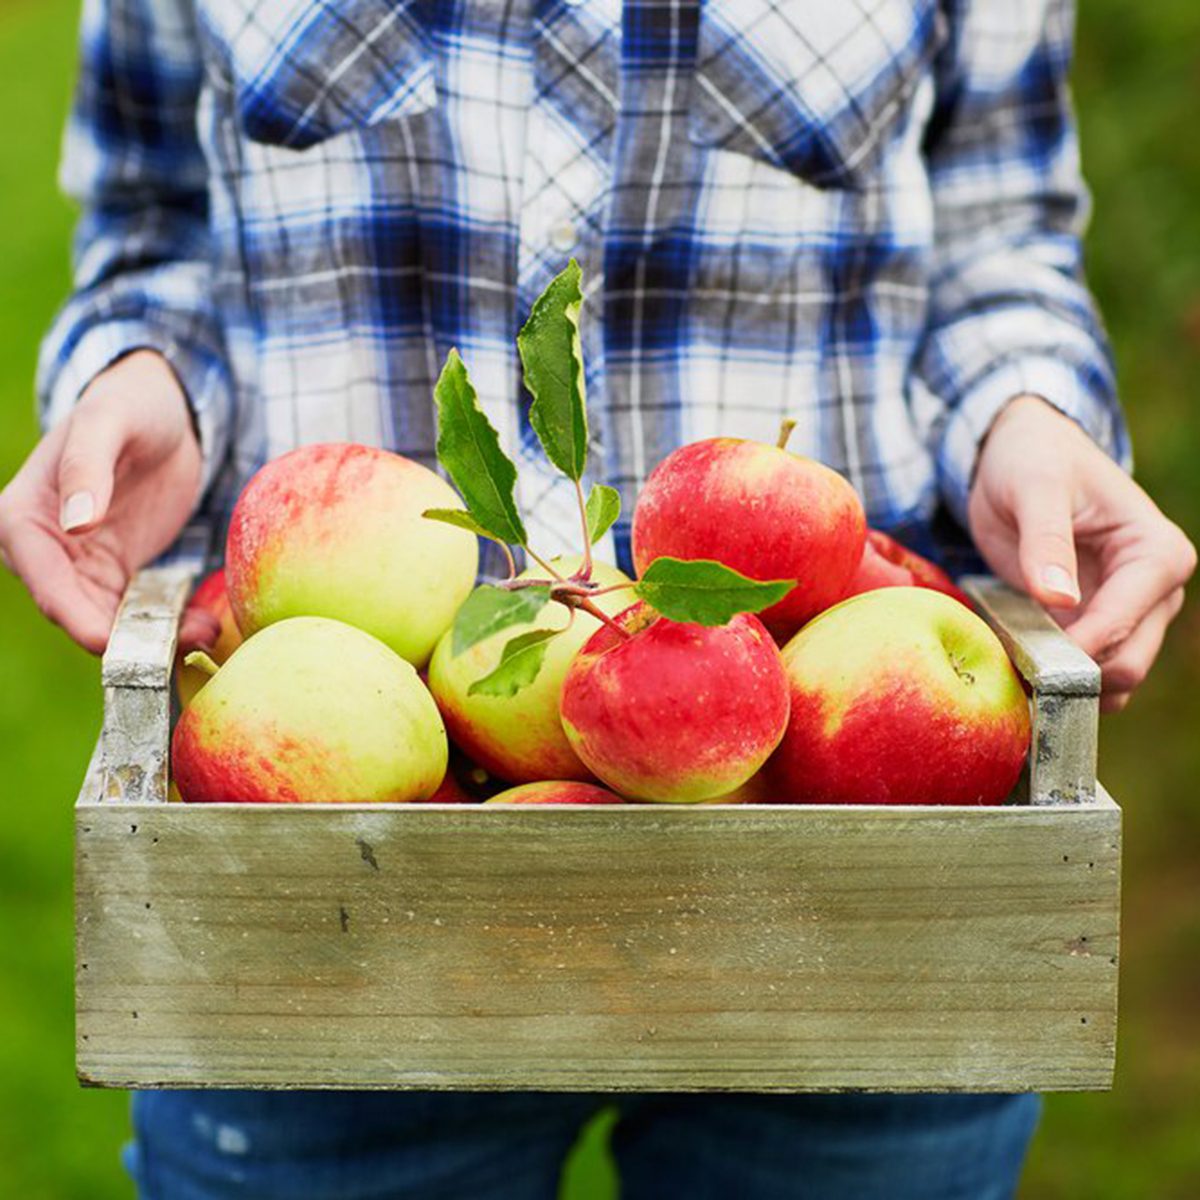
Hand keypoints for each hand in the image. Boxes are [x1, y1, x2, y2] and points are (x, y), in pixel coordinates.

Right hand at [0, 350, 217, 653]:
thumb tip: (75, 524)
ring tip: (208, 632)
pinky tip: (206, 625)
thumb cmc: (128, 404)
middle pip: (79, 615)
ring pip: (112, 622)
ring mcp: (81, 566)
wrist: (162, 409)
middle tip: (187, 641)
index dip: (79, 620)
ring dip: (156, 636)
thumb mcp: (109, 422)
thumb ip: (88, 466)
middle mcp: (43, 552)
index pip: (46, 585)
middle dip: (130, 638)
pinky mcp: (118, 573)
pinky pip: (139, 611)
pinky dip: (170, 623)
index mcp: (22, 519)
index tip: (116, 643)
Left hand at [968, 394, 1195, 711]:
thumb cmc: (1035, 459)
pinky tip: (1011, 668)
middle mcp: (1155, 592)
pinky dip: (1050, 679)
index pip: (1125, 620)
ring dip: (1061, 685)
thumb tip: (1059, 599)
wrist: (1020, 456)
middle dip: (1072, 676)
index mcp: (1157, 553)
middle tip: (1011, 672)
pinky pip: (1081, 672)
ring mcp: (1128, 615)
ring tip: (1008, 670)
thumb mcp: (1035, 487)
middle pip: (1127, 663)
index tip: (1027, 658)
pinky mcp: (1093, 627)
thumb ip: (1046, 540)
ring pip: (1108, 680)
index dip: (1078, 647)